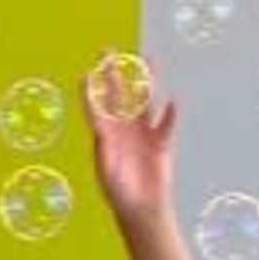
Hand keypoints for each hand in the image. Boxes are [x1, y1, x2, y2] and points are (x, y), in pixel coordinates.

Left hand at [85, 66, 179, 221]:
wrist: (140, 208)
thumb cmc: (117, 192)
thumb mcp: (107, 169)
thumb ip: (105, 148)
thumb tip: (101, 129)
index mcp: (104, 135)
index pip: (96, 107)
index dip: (91, 90)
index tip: (86, 72)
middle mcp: (122, 129)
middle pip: (118, 95)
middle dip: (114, 73)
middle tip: (108, 51)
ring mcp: (143, 133)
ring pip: (144, 101)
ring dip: (146, 82)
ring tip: (148, 61)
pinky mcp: (161, 142)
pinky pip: (166, 125)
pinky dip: (169, 115)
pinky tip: (173, 102)